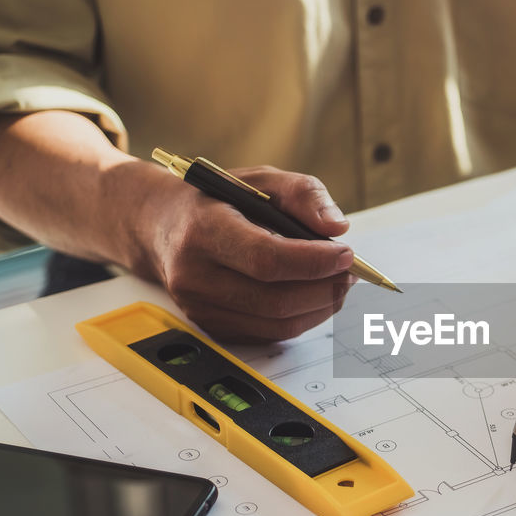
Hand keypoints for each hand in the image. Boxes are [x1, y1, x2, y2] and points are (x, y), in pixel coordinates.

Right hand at [133, 162, 354, 341]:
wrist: (164, 228)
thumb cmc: (218, 202)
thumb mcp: (259, 180)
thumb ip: (302, 194)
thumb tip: (336, 226)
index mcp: (204, 231)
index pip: (266, 260)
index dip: (314, 262)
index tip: (346, 253)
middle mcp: (195, 275)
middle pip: (276, 300)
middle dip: (326, 288)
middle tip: (351, 272)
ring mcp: (200, 308)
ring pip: (278, 324)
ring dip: (321, 307)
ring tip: (339, 283)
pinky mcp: (212, 327)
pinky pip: (270, 334)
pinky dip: (302, 318)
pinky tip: (313, 296)